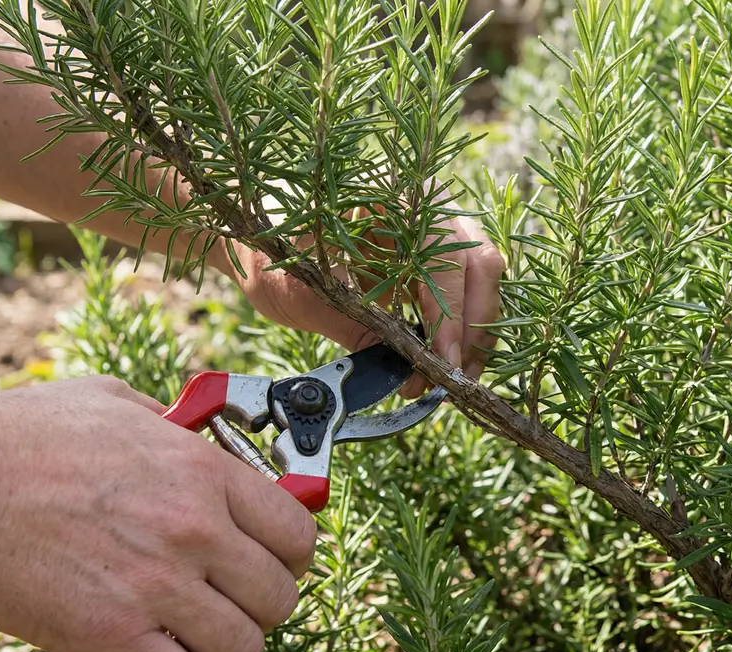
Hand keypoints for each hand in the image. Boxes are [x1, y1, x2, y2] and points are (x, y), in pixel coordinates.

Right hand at [0, 376, 315, 651]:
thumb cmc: (21, 436)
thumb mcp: (117, 404)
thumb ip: (175, 426)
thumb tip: (207, 437)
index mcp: (203, 471)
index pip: (299, 532)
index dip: (289, 555)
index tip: (269, 561)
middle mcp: (194, 529)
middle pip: (280, 596)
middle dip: (259, 606)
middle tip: (226, 603)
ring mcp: (156, 587)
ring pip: (244, 648)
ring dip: (223, 650)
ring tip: (192, 639)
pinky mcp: (112, 638)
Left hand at [226, 209, 505, 395]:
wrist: (249, 241)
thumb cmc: (269, 251)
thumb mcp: (307, 293)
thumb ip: (361, 329)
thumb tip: (409, 375)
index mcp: (392, 192)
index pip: (445, 255)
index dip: (450, 313)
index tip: (442, 362)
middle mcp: (426, 203)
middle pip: (480, 265)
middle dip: (472, 329)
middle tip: (452, 379)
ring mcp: (435, 229)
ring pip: (482, 280)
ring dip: (473, 334)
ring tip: (448, 379)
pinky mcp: (433, 259)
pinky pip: (465, 292)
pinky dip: (460, 330)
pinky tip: (442, 363)